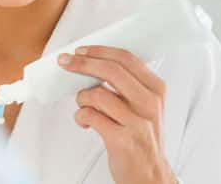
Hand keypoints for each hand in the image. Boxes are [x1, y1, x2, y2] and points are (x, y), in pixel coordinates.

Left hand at [58, 46, 176, 183]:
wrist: (149, 174)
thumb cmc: (140, 136)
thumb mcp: (143, 105)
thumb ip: (126, 84)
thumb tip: (90, 61)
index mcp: (155, 89)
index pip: (126, 58)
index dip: (99, 50)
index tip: (80, 50)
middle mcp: (149, 103)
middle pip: (111, 70)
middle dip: (82, 63)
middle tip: (64, 62)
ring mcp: (137, 122)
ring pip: (97, 94)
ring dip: (82, 98)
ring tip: (83, 105)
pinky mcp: (122, 139)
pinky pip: (89, 116)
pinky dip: (80, 116)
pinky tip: (84, 122)